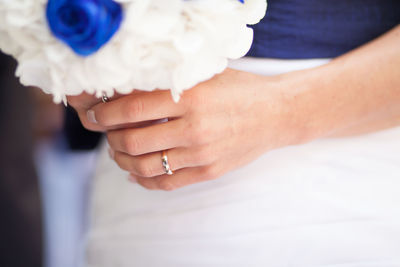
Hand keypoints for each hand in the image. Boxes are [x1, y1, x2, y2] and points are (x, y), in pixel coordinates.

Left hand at [85, 68, 302, 190]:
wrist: (275, 114)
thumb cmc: (239, 90)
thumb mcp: (205, 77)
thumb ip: (169, 85)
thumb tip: (126, 94)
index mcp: (190, 98)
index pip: (132, 110)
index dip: (106, 115)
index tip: (94, 116)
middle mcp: (194, 128)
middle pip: (132, 142)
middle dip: (111, 139)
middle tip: (108, 133)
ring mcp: (202, 154)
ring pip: (145, 167)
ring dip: (123, 161)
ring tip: (119, 153)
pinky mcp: (209, 172)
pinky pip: (167, 183)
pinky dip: (144, 181)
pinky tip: (135, 173)